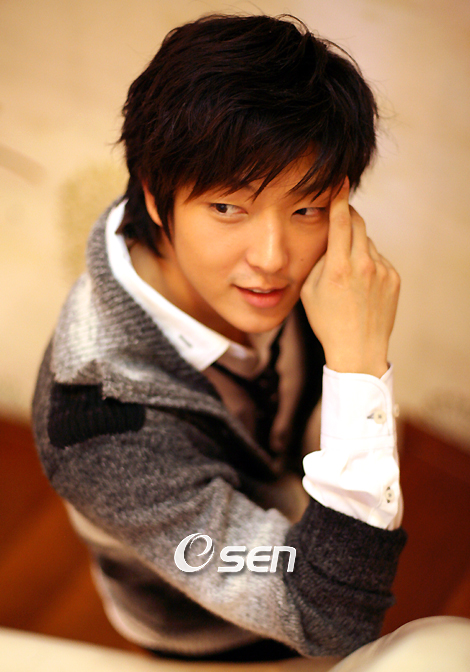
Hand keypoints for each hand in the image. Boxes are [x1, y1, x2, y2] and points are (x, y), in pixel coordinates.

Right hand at [300, 178, 399, 377]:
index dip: (339, 198)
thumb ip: (319, 259)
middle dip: (349, 217)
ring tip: (348, 275)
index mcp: (339, 267)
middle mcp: (364, 265)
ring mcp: (382, 271)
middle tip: (340, 218)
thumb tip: (329, 238)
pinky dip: (369, 264)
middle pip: (359, 224)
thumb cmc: (327, 322)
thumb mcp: (309, 290)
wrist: (358, 349)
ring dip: (357, 248)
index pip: (341, 221)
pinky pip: (379, 259)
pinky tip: (361, 286)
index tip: (339, 181)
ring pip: (368, 244)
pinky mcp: (394, 278)